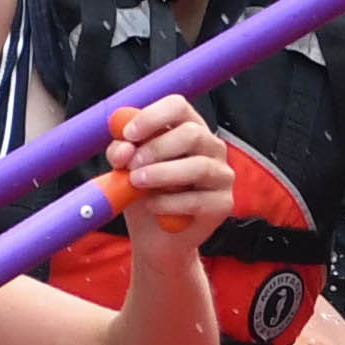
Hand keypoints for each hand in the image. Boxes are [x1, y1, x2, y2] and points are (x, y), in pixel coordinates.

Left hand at [105, 95, 237, 253]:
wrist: (155, 239)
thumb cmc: (143, 194)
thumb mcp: (124, 169)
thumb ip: (121, 153)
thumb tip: (124, 148)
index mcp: (188, 128)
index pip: (179, 106)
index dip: (153, 116)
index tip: (128, 134)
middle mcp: (211, 147)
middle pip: (192, 134)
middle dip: (156, 149)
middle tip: (131, 166)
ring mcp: (222, 175)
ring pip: (198, 167)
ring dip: (161, 175)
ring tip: (136, 184)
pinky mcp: (224, 203)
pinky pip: (198, 199)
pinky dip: (169, 203)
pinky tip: (153, 207)